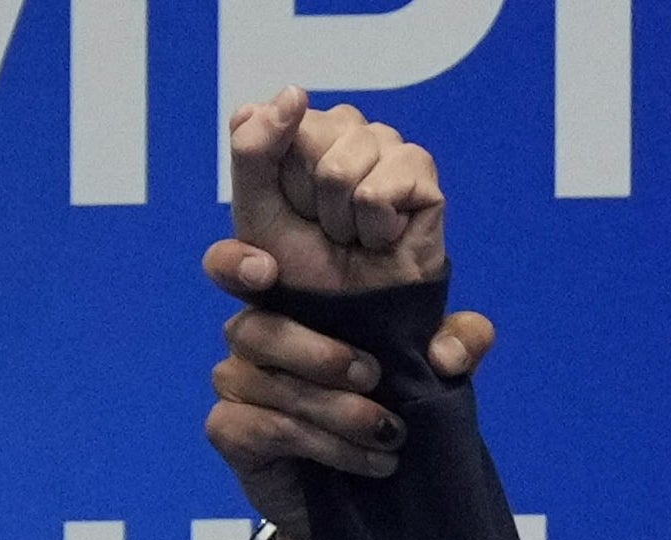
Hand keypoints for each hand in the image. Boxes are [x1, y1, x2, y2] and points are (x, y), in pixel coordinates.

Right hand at [203, 267, 496, 525]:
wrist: (369, 499)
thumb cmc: (389, 409)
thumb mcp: (435, 368)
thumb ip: (458, 342)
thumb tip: (449, 352)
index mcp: (290, 302)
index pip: (236, 266)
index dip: (235, 262)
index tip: (265, 272)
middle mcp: (253, 337)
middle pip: (259, 330)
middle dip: (320, 355)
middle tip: (374, 378)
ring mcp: (235, 386)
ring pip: (270, 385)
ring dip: (337, 412)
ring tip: (391, 437)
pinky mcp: (230, 433)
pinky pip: (266, 429)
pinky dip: (323, 445)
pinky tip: (367, 462)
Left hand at [219, 89, 445, 297]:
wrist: (348, 316)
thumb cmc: (303, 266)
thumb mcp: (256, 212)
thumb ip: (252, 149)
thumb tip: (294, 92)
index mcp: (300, 127)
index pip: (270, 120)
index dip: (274, 179)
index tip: (290, 209)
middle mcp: (344, 126)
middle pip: (307, 139)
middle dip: (309, 199)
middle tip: (326, 226)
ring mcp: (385, 142)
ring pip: (341, 169)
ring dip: (341, 220)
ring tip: (354, 233)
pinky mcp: (419, 168)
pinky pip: (378, 190)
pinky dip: (374, 227)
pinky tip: (382, 235)